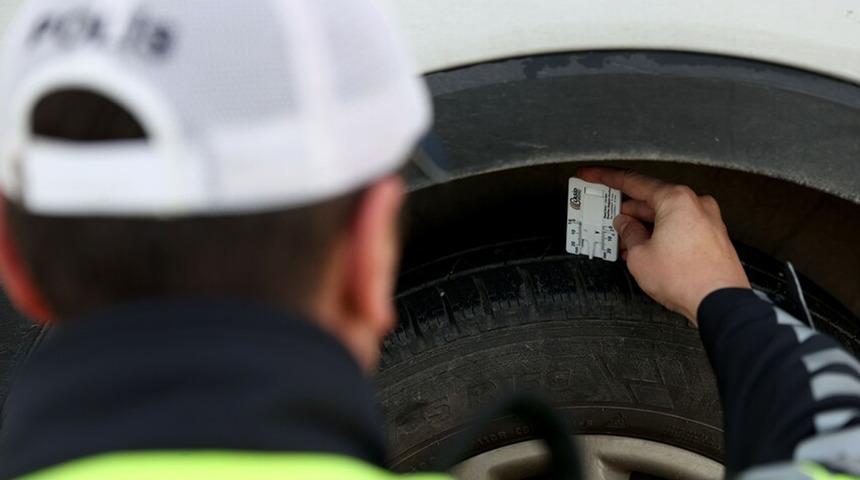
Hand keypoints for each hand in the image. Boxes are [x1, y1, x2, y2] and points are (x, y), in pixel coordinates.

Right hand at [577, 167, 750, 324]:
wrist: (720, 303)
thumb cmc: (687, 279)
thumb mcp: (640, 256)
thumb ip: (628, 234)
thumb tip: (625, 226)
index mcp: (676, 199)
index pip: (633, 182)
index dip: (606, 178)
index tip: (592, 175)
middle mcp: (696, 204)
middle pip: (651, 199)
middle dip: (627, 210)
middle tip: (606, 214)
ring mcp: (708, 221)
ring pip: (666, 215)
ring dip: (643, 225)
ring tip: (624, 240)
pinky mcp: (713, 238)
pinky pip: (679, 228)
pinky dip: (660, 233)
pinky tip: (646, 248)